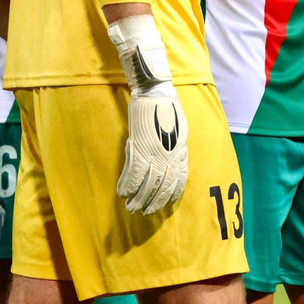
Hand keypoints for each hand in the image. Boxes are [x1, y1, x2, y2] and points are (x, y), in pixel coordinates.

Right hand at [107, 13, 187, 214]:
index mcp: (181, 148)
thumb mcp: (181, 128)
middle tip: (146, 213)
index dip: (172, 194)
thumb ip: (178, 147)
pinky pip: (133, 171)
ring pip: (147, 182)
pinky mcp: (138, 144)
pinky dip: (128, 184)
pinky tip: (122, 193)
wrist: (155, 90)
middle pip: (163, 184)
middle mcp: (169, 153)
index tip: (167, 204)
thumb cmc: (168, 106)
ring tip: (133, 208)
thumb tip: (176, 162)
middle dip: (154, 201)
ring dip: (139, 197)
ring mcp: (154, 150)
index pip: (179, 178)